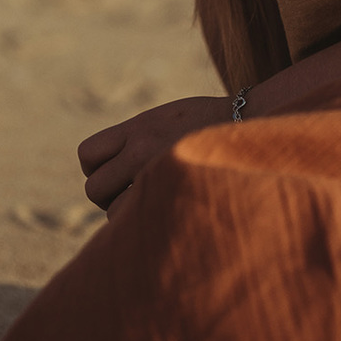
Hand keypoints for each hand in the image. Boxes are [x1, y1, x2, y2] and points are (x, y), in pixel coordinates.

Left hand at [78, 94, 231, 213]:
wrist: (253, 124)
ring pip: (114, 212)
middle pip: (94, 188)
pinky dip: (146, 221)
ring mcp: (157, 173)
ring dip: (129, 212)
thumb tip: (115, 173)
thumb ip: (138, 139)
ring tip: (159, 199)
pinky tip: (168, 209)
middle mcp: (142, 149)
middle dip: (108, 195)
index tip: (119, 171)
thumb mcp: (167, 118)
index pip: (87, 155)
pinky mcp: (173, 195)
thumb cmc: (209, 124)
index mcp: (138, 128)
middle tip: (135, 192)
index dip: (97, 168)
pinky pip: (139, 221)